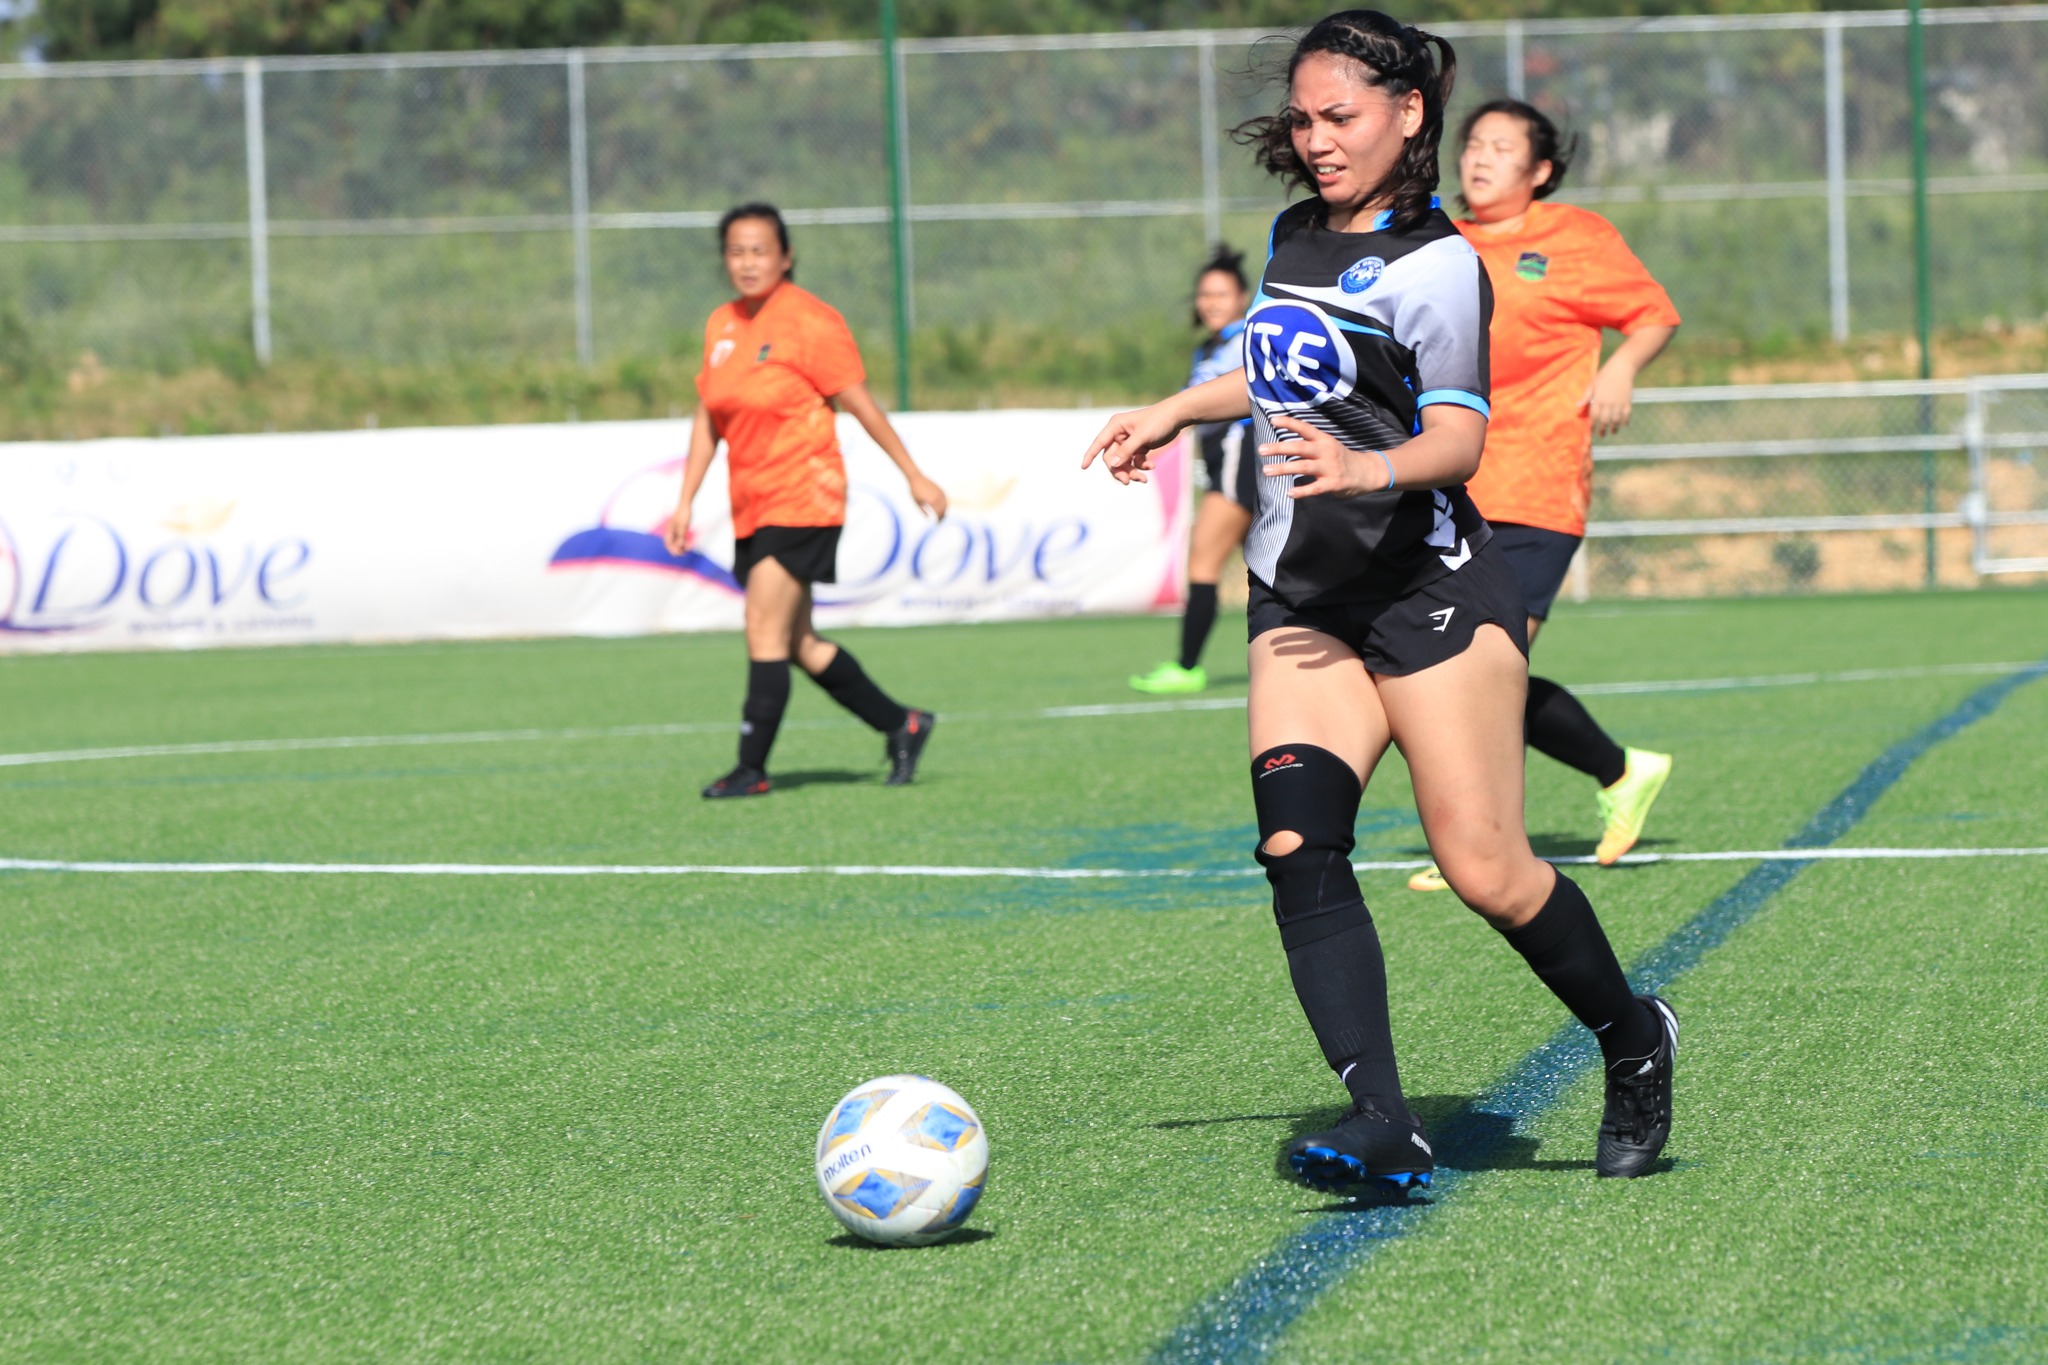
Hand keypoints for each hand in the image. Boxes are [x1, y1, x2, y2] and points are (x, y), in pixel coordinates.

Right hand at [662, 507, 689, 556]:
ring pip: (676, 540)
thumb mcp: (683, 526)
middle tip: (682, 554)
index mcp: (669, 530)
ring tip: (686, 550)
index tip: (677, 554)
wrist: (686, 504)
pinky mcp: (680, 527)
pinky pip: (680, 537)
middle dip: (676, 549)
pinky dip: (683, 541)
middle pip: (671, 542)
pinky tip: (688, 544)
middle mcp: (671, 530)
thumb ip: (681, 536)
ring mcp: (675, 529)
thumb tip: (679, 545)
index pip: (668, 542)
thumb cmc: (683, 514)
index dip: (672, 549)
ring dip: (680, 546)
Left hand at [908, 473, 947, 519]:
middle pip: (943, 510)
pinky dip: (944, 504)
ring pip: (945, 505)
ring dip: (944, 511)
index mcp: (933, 502)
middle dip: (942, 517)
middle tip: (939, 522)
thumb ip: (923, 511)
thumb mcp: (917, 503)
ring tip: (941, 516)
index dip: (938, 520)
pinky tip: (942, 508)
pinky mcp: (940, 489)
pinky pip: (945, 499)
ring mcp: (940, 493)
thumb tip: (928, 518)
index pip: (938, 514)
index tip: (936, 524)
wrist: (916, 477)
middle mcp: (938, 497)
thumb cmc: (914, 491)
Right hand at [1082, 403, 1180, 484]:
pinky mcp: (1139, 446)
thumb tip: (1113, 465)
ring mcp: (1129, 441)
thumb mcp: (1142, 437)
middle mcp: (1120, 434)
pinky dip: (1142, 466)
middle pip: (1112, 458)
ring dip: (1132, 471)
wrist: (1177, 417)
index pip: (1099, 443)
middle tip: (1128, 481)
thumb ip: (1127, 451)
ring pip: (1124, 462)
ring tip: (1144, 479)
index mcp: (1116, 426)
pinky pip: (1135, 461)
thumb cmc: (1158, 421)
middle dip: (1120, 470)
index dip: (1090, 455)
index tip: (1083, 467)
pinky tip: (1152, 466)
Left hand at [1260, 416, 1388, 498]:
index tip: (1273, 420)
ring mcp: (1329, 467)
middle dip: (1279, 448)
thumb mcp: (1328, 444)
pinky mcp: (1333, 484)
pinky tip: (1289, 493)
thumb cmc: (1341, 458)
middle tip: (1261, 450)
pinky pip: (1314, 488)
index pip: (1305, 428)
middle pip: (1300, 447)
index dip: (1290, 423)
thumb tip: (1283, 443)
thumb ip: (1310, 443)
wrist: (1367, 472)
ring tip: (1266, 470)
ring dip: (1283, 469)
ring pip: (1303, 467)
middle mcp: (1326, 451)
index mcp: (1324, 439)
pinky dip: (1301, 491)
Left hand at [1582, 364, 1636, 436]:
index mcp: (1598, 399)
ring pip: (1616, 419)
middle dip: (1602, 429)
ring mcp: (1619, 403)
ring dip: (1614, 427)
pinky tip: (1624, 425)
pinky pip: (1627, 414)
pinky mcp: (1627, 401)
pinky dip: (1625, 420)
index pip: (1594, 416)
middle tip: (1601, 435)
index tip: (1591, 430)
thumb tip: (1577, 406)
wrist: (1621, 368)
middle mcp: (1608, 403)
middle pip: (1605, 420)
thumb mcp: (1592, 384)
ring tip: (1612, 432)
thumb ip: (1586, 396)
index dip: (1592, 424)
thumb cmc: (1604, 375)